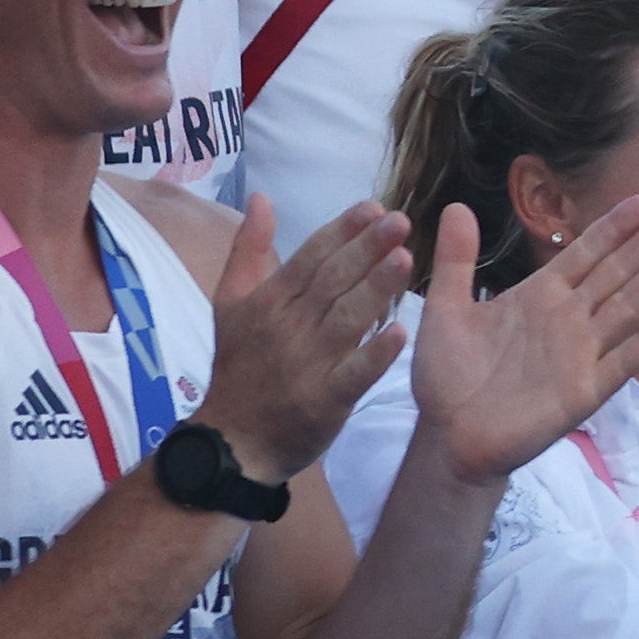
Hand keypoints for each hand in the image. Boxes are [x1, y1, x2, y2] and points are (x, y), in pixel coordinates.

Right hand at [197, 196, 415, 480]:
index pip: (310, 258)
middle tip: (400, 221)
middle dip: (366, 249)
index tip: (374, 206)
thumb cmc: (239, 366)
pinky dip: (376, 354)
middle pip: (331, 282)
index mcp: (268, 302)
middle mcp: (287, 327)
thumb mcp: (231, 304)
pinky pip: (353, 374)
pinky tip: (402, 332)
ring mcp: (306, 364)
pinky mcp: (324, 400)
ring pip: (346, 320)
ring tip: (406, 259)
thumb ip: (249, 250)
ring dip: (376, 289)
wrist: (233, 440)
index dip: (342, 231)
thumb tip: (260, 197)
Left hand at [409, 198, 638, 482]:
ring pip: (627, 306)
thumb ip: (457, 260)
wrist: (448, 437)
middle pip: (616, 272)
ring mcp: (582, 354)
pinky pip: (622, 360)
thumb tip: (457, 206)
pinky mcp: (585, 391)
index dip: (616, 227)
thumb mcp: (445, 310)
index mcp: (540, 295)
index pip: (586, 253)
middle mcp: (568, 319)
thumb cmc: (446, 375)